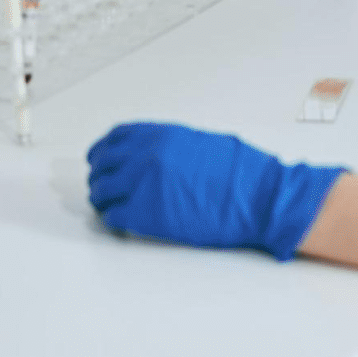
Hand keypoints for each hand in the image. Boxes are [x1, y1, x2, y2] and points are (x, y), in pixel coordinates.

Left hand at [86, 122, 346, 259]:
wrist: (258, 197)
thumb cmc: (242, 173)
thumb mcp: (202, 143)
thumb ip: (170, 146)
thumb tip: (152, 154)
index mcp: (161, 135)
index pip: (115, 137)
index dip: (103, 149)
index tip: (100, 157)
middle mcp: (146, 155)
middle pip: (103, 164)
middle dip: (99, 175)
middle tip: (101, 184)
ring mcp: (142, 185)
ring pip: (102, 191)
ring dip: (102, 199)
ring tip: (109, 205)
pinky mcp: (146, 214)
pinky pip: (114, 217)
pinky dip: (113, 219)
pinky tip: (121, 221)